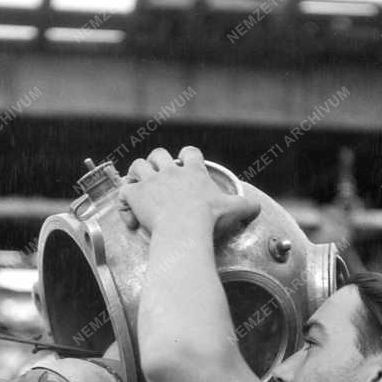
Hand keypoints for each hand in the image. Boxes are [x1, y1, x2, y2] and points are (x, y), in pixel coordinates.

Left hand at [118, 146, 258, 236]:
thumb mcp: (234, 210)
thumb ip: (247, 206)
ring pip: (137, 166)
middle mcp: (170, 172)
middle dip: (156, 162)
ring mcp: (151, 182)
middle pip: (158, 154)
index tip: (186, 164)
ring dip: (136, 175)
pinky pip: (123, 193)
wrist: (185, 229)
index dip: (187, 156)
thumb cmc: (209, 219)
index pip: (189, 152)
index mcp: (193, 172)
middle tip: (157, 176)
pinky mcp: (136, 196)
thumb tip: (258, 208)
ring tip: (138, 188)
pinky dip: (124, 204)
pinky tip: (131, 218)